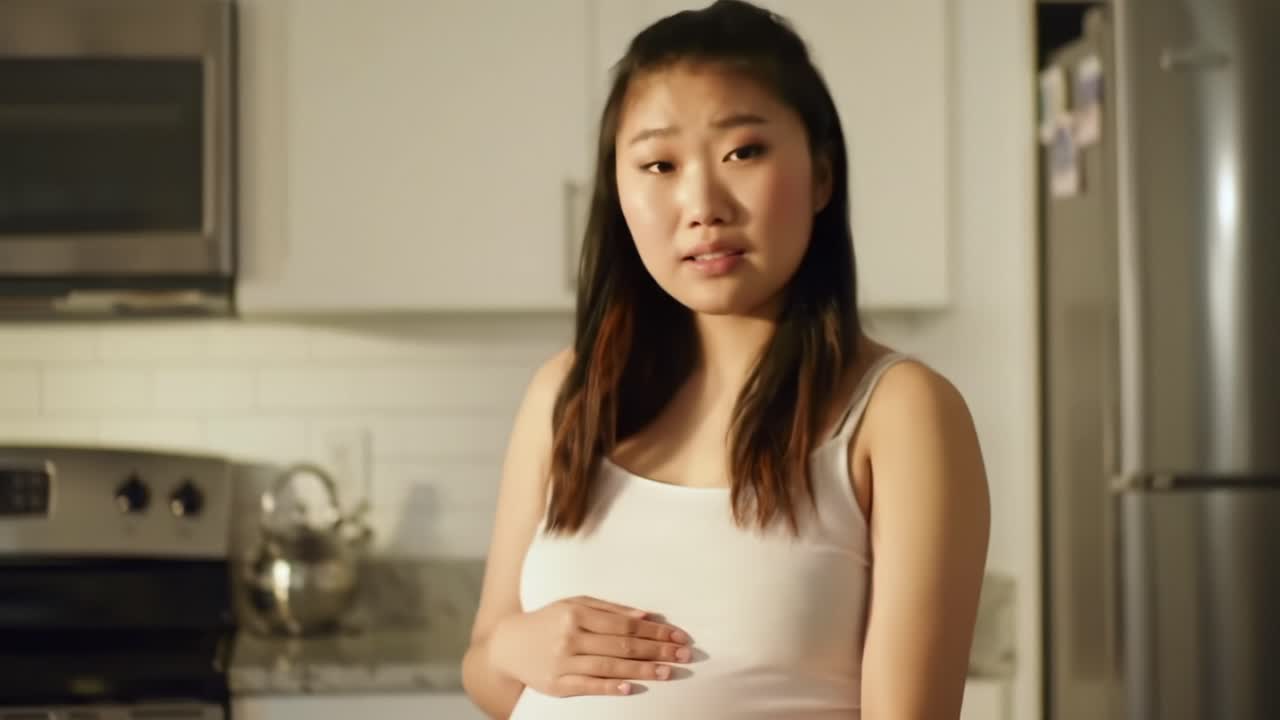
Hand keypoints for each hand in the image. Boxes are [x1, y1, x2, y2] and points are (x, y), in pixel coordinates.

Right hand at [488, 595, 692, 696]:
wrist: (508, 645)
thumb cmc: (548, 621)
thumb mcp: (575, 604)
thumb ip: (611, 609)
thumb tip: (647, 615)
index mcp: (577, 613)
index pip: (624, 623)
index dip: (654, 630)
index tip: (678, 635)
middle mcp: (570, 636)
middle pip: (622, 645)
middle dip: (656, 650)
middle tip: (684, 654)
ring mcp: (563, 662)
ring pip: (610, 666)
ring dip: (642, 670)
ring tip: (668, 672)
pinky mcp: (557, 684)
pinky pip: (588, 686)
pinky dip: (610, 688)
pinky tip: (631, 689)